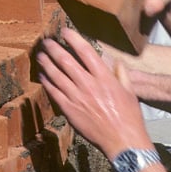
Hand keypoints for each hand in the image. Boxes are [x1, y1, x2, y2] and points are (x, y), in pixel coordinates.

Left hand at [36, 28, 152, 158]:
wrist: (122, 140)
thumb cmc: (129, 116)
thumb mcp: (130, 92)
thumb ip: (121, 74)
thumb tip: (114, 62)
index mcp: (105, 78)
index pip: (86, 52)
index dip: (73, 39)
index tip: (65, 31)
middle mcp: (88, 84)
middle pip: (66, 61)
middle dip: (54, 49)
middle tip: (46, 41)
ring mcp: (77, 97)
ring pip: (56, 75)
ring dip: (46, 63)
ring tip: (40, 55)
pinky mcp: (69, 109)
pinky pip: (54, 92)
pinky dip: (47, 82)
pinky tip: (42, 75)